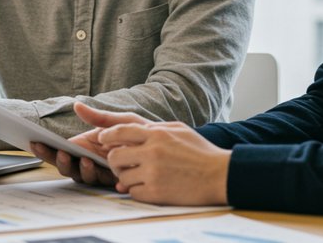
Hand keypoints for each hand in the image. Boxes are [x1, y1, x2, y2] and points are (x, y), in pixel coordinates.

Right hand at [31, 102, 147, 185]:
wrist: (166, 148)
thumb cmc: (142, 133)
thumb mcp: (121, 121)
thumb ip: (98, 117)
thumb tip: (76, 105)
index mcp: (87, 145)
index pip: (62, 149)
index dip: (47, 148)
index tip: (35, 142)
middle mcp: (90, 160)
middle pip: (66, 165)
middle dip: (57, 160)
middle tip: (59, 153)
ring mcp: (101, 172)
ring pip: (80, 175)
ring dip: (78, 168)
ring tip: (83, 158)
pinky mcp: (112, 181)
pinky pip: (98, 182)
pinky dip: (94, 175)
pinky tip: (95, 166)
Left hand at [99, 119, 230, 205]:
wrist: (220, 175)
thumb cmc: (200, 151)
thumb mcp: (178, 129)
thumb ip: (153, 129)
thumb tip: (129, 132)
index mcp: (157, 134)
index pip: (120, 131)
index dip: (107, 136)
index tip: (102, 139)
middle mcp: (152, 152)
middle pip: (115, 156)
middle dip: (115, 160)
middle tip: (122, 164)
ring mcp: (154, 173)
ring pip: (122, 177)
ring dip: (127, 178)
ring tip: (139, 176)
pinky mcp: (157, 193)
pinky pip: (133, 193)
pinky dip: (137, 191)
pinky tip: (148, 187)